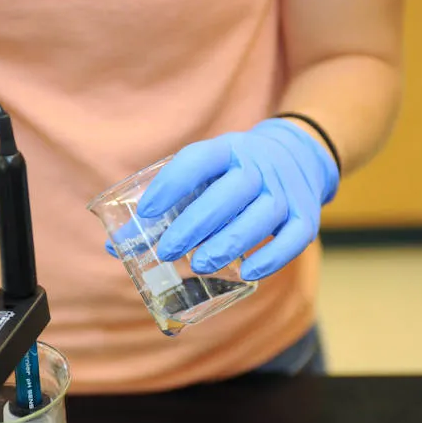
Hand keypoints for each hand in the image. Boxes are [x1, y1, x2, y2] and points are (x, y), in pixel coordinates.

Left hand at [135, 118, 339, 280]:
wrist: (295, 155)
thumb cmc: (230, 174)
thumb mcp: (199, 176)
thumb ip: (163, 207)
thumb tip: (115, 247)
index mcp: (226, 149)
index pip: (197, 160)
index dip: (170, 184)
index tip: (145, 212)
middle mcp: (258, 166)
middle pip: (231, 191)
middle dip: (195, 223)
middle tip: (167, 250)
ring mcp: (286, 190)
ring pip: (263, 214)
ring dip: (230, 241)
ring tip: (200, 264)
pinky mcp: (306, 215)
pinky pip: (294, 237)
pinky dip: (273, 257)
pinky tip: (247, 272)